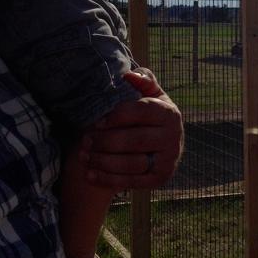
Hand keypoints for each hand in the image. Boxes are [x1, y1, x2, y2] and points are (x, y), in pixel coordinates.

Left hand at [78, 69, 183, 188]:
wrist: (166, 144)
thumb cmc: (150, 116)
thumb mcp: (151, 95)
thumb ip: (143, 81)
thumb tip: (128, 75)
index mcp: (169, 113)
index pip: (141, 112)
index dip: (116, 116)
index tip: (96, 121)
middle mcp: (174, 137)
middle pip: (135, 140)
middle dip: (105, 141)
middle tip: (85, 141)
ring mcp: (169, 159)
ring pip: (133, 163)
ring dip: (104, 161)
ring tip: (84, 156)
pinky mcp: (161, 178)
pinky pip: (132, 182)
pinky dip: (108, 179)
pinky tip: (89, 174)